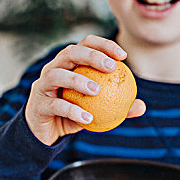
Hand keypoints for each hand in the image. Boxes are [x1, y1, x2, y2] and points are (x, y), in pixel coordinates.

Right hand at [25, 34, 145, 145]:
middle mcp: (53, 69)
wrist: (46, 134)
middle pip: (70, 52)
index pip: (85, 44)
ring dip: (78, 80)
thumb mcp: (97, 110)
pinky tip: (89, 118)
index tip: (122, 56)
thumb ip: (117, 107)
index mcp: (68, 64)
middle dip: (91, 56)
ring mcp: (42, 85)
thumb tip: (141, 106)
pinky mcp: (38, 105)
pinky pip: (55, 105)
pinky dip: (72, 110)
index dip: (104, 45)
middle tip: (111, 68)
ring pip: (57, 75)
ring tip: (97, 90)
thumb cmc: (73, 116)